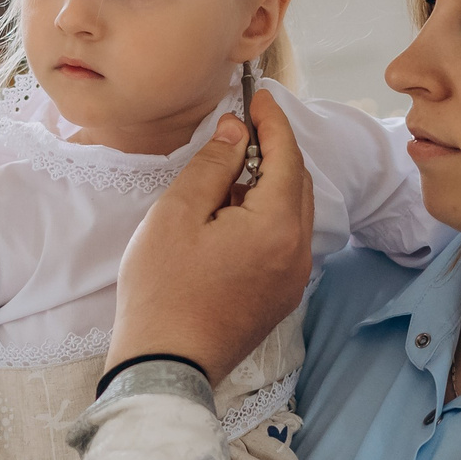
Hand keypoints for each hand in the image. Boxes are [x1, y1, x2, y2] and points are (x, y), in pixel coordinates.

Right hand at [109, 89, 316, 381]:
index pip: (287, 156)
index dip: (273, 121)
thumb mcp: (178, 212)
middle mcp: (298, 252)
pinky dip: (267, 217)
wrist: (166, 364)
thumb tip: (236, 130)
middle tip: (241, 129)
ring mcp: (293, 279)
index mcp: (276, 226)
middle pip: (297, 183)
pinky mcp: (281, 297)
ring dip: (268, 186)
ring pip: (292, 213)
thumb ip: (213, 163)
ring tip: (224, 178)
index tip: (258, 95)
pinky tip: (230, 218)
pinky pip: (285, 241)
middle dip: (274, 150)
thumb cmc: (163, 288)